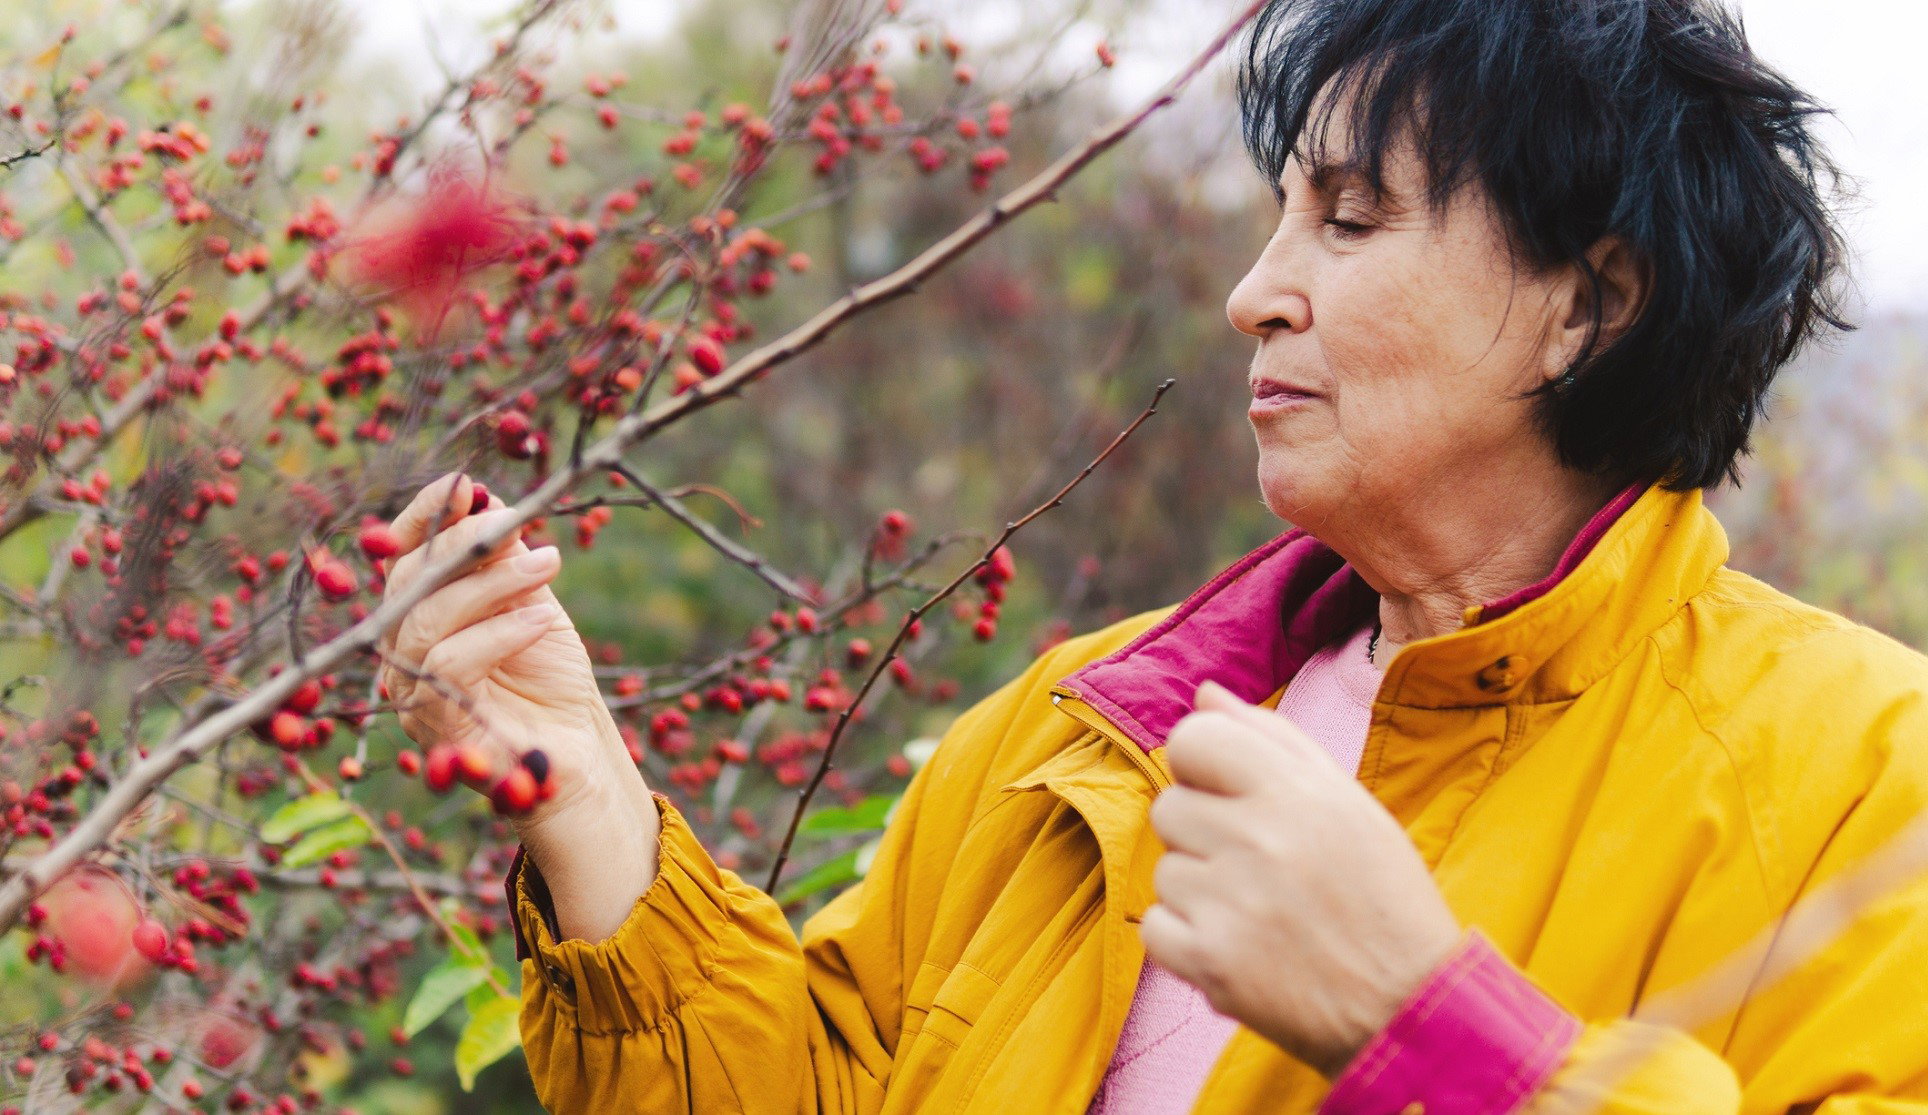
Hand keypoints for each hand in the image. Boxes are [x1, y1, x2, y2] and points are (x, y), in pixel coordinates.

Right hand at [378, 473, 659, 939]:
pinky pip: (449, 662)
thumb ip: (503, 557)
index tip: (461, 487)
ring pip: (427, 618)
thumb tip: (486, 501)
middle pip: (409, 580)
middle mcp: (400, 650)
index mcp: (417, 613)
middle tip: (521, 527)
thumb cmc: (550, 677)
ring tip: (549, 563)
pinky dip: (498, 630)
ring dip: (492, 582)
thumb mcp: (530, 601)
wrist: (577, 750)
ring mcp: (410, 690)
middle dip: (466, 544)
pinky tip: (540, 619)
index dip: (423, 517)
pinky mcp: (435, 723)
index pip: (400, 557)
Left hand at [1139, 680, 1461, 1076]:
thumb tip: (1203, 693)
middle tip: (1261, 868)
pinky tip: (1242, 949)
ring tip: (1262, 914)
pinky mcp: (1211, 962)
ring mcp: (1230, 903)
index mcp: (1297, 791)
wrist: (1411, 1007)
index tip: (1229, 795)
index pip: (1191, 739)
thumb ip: (1271, 739)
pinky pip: (1155, 928)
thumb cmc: (1380, 896)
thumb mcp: (1346, 802)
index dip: (1201, 766)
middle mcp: (1260, 839)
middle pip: (1169, 808)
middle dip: (1203, 835)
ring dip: (1200, 892)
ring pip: (1165, 870)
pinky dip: (1188, 942)